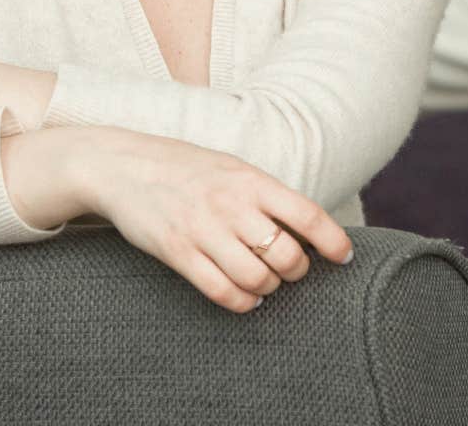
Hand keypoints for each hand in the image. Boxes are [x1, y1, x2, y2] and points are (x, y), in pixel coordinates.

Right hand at [3, 126, 353, 312]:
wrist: (124, 165)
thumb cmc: (188, 169)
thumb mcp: (233, 169)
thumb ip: (267, 195)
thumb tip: (308, 229)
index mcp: (251, 180)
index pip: (307, 215)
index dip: (332, 241)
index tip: (343, 258)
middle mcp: (231, 204)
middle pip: (286, 255)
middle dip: (296, 271)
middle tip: (291, 270)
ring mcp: (203, 229)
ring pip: (256, 278)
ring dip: (268, 288)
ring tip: (265, 283)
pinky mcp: (177, 252)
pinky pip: (221, 291)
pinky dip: (242, 302)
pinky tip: (245, 297)